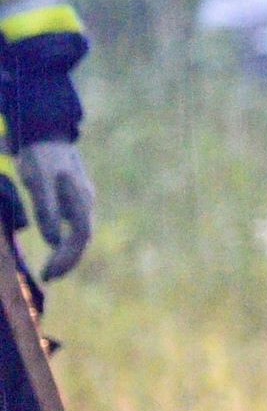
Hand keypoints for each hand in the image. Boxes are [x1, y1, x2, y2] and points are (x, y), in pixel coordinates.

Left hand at [12, 140, 91, 279]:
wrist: (44, 132)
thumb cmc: (40, 156)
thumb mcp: (38, 182)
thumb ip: (47, 210)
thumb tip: (54, 241)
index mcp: (81, 199)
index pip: (80, 237)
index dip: (66, 258)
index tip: (49, 274)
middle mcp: (85, 201)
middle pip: (82, 238)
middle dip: (67, 261)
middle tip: (47, 277)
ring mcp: (79, 199)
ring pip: (79, 233)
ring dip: (66, 253)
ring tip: (50, 268)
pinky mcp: (71, 196)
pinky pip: (73, 225)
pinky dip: (64, 241)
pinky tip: (54, 245)